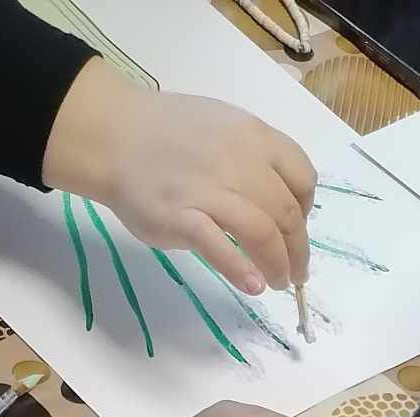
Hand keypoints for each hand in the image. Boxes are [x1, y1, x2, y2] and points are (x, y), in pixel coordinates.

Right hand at [44, 60, 314, 294]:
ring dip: (278, 265)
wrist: (112, 134)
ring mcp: (208, 190)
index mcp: (252, 136)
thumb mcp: (222, 127)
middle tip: (294, 273)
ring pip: (262, 232)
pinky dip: (241, 270)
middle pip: (288, 213)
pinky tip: (252, 285)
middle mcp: (238, 161)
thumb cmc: (167, 134)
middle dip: (298, 250)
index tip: (297, 229)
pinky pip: (220, 247)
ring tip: (276, 283)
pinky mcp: (180, 217)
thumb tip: (277, 195)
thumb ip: (252, 156)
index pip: (302, 177)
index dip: (307, 210)